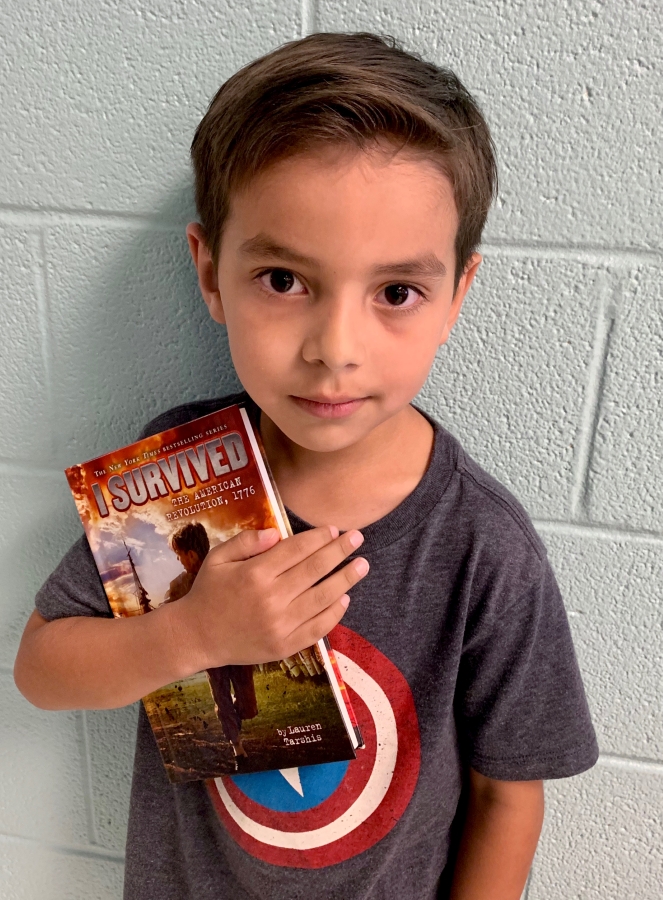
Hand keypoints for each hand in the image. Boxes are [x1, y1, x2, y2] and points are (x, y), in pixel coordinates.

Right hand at [169, 526, 367, 668]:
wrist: (196, 637)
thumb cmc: (208, 592)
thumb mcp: (218, 558)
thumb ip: (247, 541)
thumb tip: (279, 533)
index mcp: (255, 574)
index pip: (296, 549)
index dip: (318, 538)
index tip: (333, 529)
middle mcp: (271, 598)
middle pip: (315, 570)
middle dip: (340, 551)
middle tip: (358, 538)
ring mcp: (280, 625)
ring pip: (322, 598)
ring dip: (346, 579)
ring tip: (363, 565)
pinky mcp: (285, 646)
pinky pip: (317, 628)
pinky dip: (334, 613)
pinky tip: (345, 598)